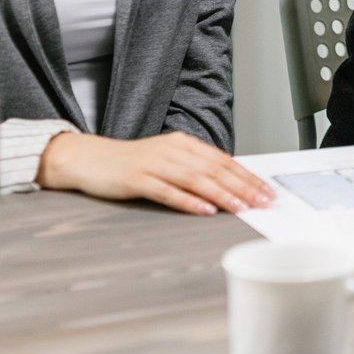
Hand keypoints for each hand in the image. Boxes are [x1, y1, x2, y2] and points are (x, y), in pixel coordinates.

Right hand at [38, 130, 274, 216]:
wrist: (88, 158)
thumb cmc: (130, 163)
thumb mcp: (167, 160)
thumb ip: (193, 169)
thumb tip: (227, 186)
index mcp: (183, 143)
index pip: (223, 160)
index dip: (247, 176)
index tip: (266, 191)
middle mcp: (172, 150)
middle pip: (214, 169)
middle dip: (242, 186)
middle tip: (263, 201)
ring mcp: (154, 163)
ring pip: (195, 179)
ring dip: (221, 194)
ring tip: (241, 207)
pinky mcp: (136, 179)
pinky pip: (167, 191)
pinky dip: (188, 201)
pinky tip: (204, 210)